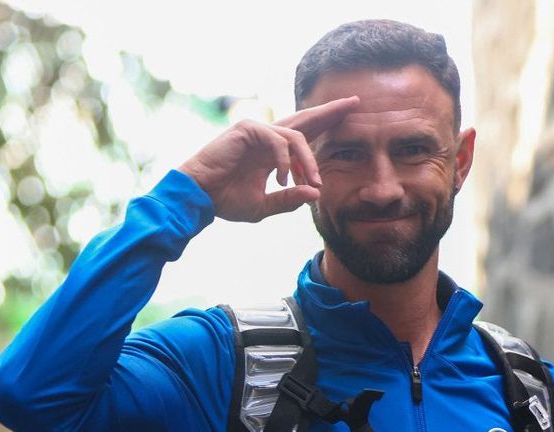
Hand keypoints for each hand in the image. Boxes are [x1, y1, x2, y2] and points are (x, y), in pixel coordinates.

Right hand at [178, 96, 358, 221]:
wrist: (198, 197)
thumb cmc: (225, 201)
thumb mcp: (264, 206)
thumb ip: (289, 199)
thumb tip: (316, 193)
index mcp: (272, 153)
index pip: (305, 135)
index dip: (326, 125)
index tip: (349, 118)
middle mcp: (267, 138)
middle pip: (305, 120)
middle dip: (330, 112)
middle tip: (355, 103)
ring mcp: (257, 131)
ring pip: (296, 137)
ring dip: (308, 161)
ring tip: (313, 182)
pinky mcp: (247, 129)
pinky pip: (277, 140)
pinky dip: (284, 160)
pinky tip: (283, 178)